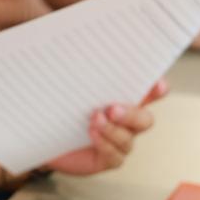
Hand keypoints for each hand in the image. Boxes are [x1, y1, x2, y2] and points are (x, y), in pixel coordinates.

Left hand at [44, 79, 167, 175]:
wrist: (42, 132)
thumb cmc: (59, 102)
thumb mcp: (69, 83)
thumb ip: (81, 68)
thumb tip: (77, 40)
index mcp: (123, 98)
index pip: (149, 93)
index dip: (157, 89)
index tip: (157, 84)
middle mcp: (126, 121)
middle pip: (145, 120)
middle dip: (132, 114)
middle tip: (113, 108)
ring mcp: (118, 141)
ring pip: (129, 139)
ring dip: (113, 129)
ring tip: (94, 118)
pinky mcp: (107, 158)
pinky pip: (115, 156)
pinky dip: (105, 144)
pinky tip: (92, 134)